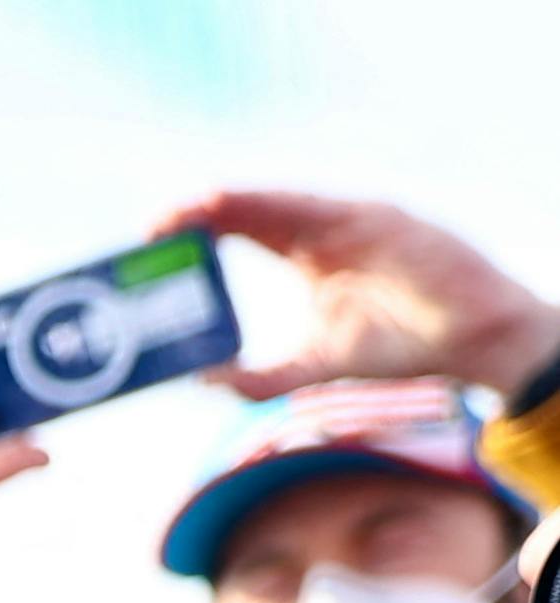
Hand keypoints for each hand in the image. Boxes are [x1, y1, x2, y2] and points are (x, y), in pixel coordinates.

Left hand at [176, 190, 559, 401]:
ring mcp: (352, 221)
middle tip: (153, 224)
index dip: (199, 232)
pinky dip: (279, 204)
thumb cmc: (397, 346)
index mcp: (306, 255)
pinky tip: (246, 205)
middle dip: (202, 212)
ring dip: (233, 201)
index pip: (242, 232)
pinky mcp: (382, 220)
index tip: (151, 241)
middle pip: (252, 210)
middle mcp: (323, 230)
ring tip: (188, 207)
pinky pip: (322, 207)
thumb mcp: (312, 366)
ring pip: (281, 201)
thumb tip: (200, 382)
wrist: (469, 341)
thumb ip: (258, 378)